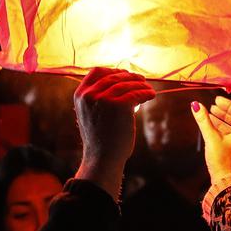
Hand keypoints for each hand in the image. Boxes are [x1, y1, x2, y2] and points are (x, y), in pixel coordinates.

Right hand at [73, 68, 155, 196]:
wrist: (102, 159)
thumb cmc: (100, 139)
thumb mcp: (91, 114)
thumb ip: (99, 98)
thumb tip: (121, 82)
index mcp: (80, 95)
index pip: (97, 71)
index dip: (113, 71)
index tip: (124, 75)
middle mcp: (89, 95)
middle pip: (114, 76)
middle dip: (129, 77)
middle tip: (141, 80)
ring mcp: (103, 99)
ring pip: (127, 84)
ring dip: (140, 84)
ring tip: (148, 89)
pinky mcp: (119, 105)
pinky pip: (136, 93)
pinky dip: (145, 93)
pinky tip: (151, 95)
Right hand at [190, 96, 230, 177]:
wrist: (225, 182)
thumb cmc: (221, 160)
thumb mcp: (211, 138)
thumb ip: (203, 121)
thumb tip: (195, 105)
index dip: (229, 104)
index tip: (217, 100)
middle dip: (225, 112)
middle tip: (213, 107)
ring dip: (222, 121)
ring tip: (210, 116)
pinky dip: (223, 131)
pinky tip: (212, 130)